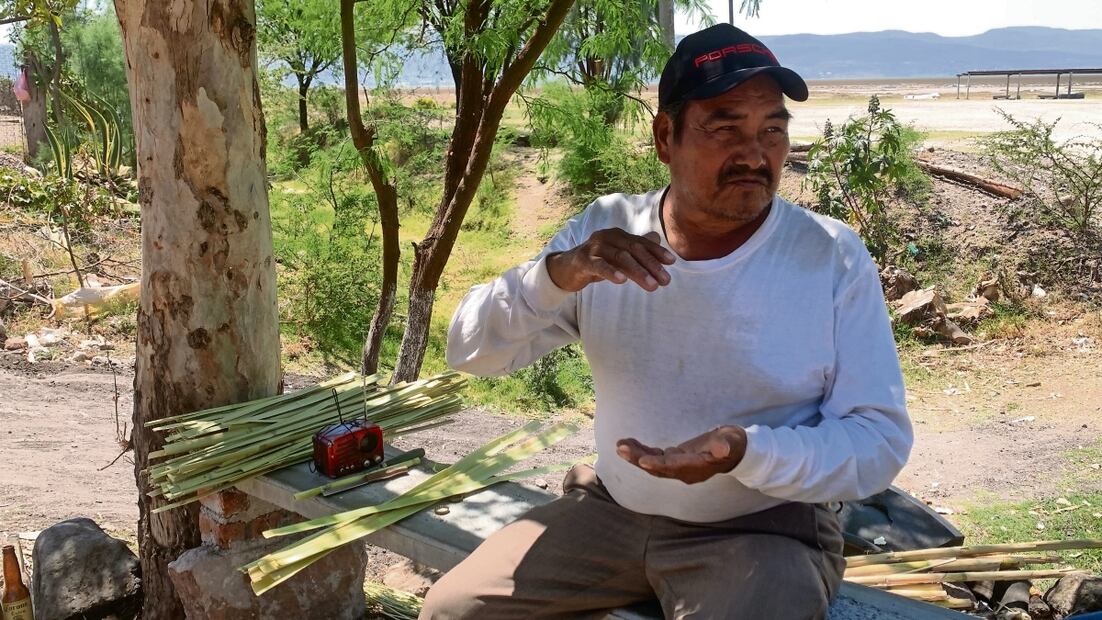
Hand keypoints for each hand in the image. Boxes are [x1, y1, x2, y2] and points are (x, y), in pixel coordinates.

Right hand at [546, 229, 675, 292]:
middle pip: (634, 249)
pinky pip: (599, 265)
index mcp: (617, 234)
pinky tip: (622, 281)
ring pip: (620, 257)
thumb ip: (635, 246)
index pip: (641, 242)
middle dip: (652, 265)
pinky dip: (611, 272)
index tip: (671, 263)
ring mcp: (594, 247)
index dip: (657, 251)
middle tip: (665, 281)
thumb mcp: (617, 254)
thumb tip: (656, 237)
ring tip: (652, 286)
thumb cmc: (596, 261)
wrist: (565, 268)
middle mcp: (607, 236)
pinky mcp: (582, 260)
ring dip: (638, 271)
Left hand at [616, 426, 747, 483]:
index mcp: (696, 467)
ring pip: (653, 464)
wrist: (734, 452)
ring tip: (620, 445)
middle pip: (658, 468)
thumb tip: (722, 448)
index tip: (642, 461)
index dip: (658, 464)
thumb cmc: (733, 444)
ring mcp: (678, 467)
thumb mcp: (731, 442)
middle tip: (621, 448)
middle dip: (638, 459)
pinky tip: (628, 443)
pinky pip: (654, 458)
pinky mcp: (674, 459)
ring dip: (635, 456)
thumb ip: (725, 445)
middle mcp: (684, 471)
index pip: (675, 467)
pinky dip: (641, 451)